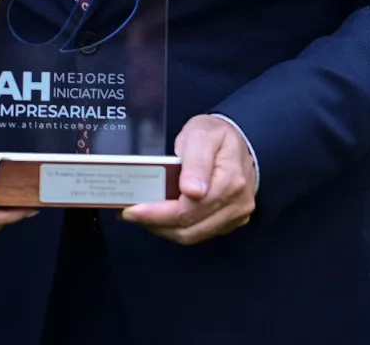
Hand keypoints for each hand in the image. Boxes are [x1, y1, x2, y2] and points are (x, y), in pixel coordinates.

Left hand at [121, 114, 254, 244]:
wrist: (239, 140)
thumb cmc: (216, 135)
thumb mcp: (201, 135)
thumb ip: (196, 161)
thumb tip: (192, 192)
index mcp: (230, 182)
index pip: (189, 209)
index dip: (158, 214)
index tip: (133, 210)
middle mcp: (236, 204)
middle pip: (189, 228)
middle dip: (155, 223)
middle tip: (130, 214)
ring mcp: (235, 216)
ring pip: (192, 235)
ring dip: (163, 229)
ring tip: (142, 216)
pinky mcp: (229, 222)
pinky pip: (199, 233)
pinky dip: (176, 228)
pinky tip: (160, 216)